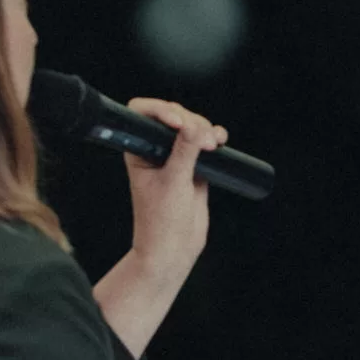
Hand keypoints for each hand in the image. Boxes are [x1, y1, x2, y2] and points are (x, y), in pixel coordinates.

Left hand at [122, 97, 224, 288]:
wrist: (174, 248)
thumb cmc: (161, 221)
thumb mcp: (173, 183)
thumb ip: (184, 152)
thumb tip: (193, 126)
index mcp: (139, 150)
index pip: (143, 115)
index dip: (161, 111)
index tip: (178, 124)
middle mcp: (155, 150)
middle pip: (173, 116)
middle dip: (191, 121)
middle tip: (202, 140)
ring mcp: (176, 157)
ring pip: (192, 127)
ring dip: (205, 128)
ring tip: (213, 144)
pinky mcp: (194, 166)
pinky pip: (205, 143)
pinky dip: (214, 137)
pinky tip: (220, 142)